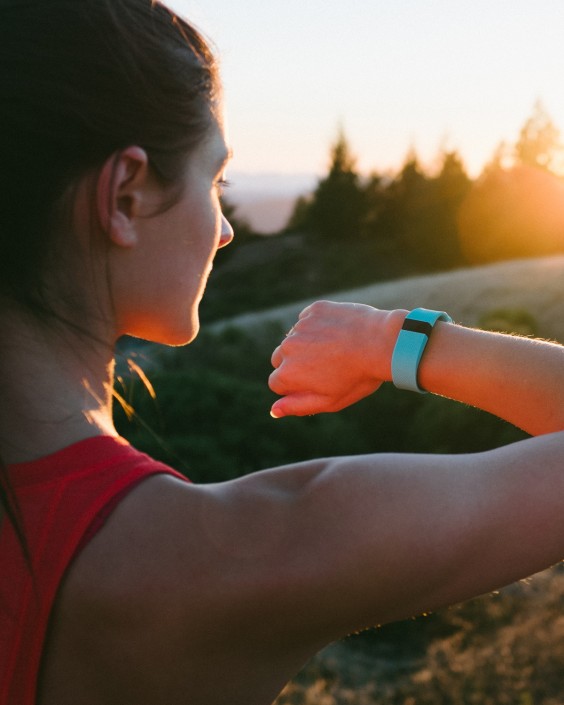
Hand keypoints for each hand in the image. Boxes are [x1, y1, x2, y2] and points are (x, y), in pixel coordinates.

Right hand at [269, 301, 404, 417]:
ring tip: (335, 350)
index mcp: (288, 373)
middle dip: (295, 364)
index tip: (317, 383)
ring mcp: (300, 326)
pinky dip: (317, 326)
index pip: (277, 383)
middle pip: (279, 359)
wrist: (382, 343)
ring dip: (306, 344)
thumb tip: (273, 410)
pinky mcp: (314, 310)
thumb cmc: (357, 377)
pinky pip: (307, 320)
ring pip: (294, 338)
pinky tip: (338, 333)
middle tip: (325, 367)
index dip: (295, 386)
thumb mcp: (329, 401)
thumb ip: (298, 406)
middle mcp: (287, 348)